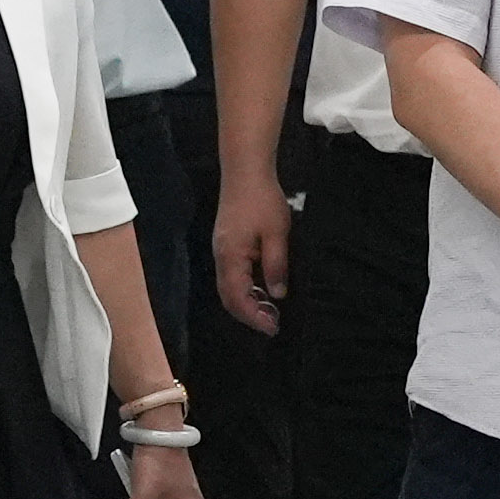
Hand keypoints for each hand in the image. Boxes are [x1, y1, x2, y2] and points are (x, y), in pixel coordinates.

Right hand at [213, 166, 293, 334]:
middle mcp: (221, 258)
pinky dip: (245, 288)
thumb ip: (276, 265)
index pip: (238, 298)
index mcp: (231, 257)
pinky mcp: (227, 244)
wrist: (245, 171)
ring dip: (247, 301)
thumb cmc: (262, 200)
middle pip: (228, 297)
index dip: (254, 317)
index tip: (273, 327)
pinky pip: (232, 275)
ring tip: (270, 310)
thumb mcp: (276, 234)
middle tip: (273, 323)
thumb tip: (277, 294)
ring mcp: (222, 250)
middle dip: (249, 314)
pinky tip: (262, 288)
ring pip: (229, 287)